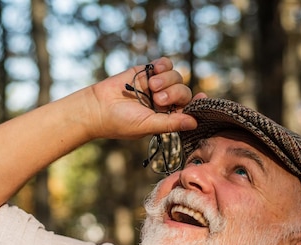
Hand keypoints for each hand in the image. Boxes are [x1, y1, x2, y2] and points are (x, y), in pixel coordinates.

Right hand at [82, 57, 202, 140]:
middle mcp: (164, 101)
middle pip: (183, 91)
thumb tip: (194, 123)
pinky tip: (154, 70)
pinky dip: (163, 65)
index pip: (188, 109)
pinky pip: (164, 64)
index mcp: (166, 117)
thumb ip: (171, 123)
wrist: (98, 107)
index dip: (197, 104)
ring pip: (176, 76)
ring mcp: (156, 85)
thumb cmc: (121, 122)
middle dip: (174, 94)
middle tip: (157, 100)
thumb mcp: (148, 125)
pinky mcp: (146, 71)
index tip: (202, 97)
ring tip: (150, 87)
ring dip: (166, 80)